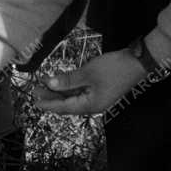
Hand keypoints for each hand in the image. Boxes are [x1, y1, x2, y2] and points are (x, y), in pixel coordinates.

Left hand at [33, 49, 147, 114]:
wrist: (136, 63)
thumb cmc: (112, 68)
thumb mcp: (87, 73)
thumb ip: (67, 80)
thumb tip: (49, 85)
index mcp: (90, 105)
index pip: (64, 107)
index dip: (48, 104)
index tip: (34, 101)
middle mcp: (93, 105)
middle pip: (67, 104)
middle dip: (51, 98)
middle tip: (35, 91)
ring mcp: (96, 98)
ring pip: (72, 97)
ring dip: (58, 92)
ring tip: (44, 85)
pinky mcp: (99, 90)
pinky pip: (79, 92)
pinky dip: (68, 87)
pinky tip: (60, 82)